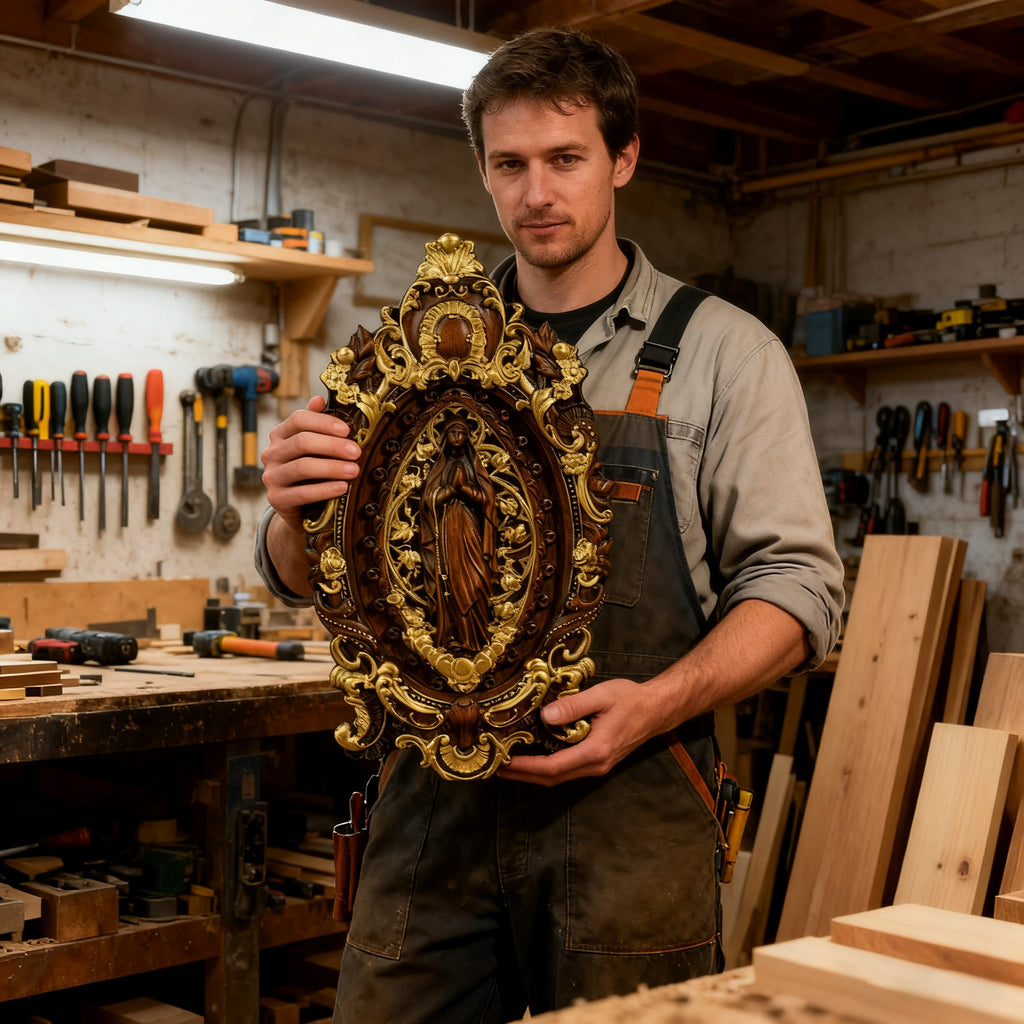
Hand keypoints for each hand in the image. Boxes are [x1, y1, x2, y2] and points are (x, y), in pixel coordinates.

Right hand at [261, 396, 360, 532]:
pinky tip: (342, 488)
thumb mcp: (314, 448)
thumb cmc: (311, 472)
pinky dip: (325, 489)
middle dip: (333, 446)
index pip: (299, 419)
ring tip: (354, 470)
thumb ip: (316, 424)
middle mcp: (272, 453)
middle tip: (357, 452)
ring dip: (332, 468)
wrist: (299, 509)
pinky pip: (301, 493)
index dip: (324, 422)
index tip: (347, 430)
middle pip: (302, 442)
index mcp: (280, 435)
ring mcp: (271, 477)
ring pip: (302, 467)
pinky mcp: (276, 499)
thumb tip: (319, 399)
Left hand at [498, 677, 666, 785]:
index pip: (553, 767)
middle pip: (553, 778)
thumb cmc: (630, 699)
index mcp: (595, 751)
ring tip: (509, 763)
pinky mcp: (598, 761)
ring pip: (560, 777)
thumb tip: (544, 717)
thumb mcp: (601, 696)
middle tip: (496, 767)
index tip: (504, 762)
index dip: (526, 767)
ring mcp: (598, 766)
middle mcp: (595, 765)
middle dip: (523, 774)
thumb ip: (572, 706)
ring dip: (533, 773)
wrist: (656, 709)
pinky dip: (547, 768)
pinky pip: (568, 770)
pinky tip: (535, 758)